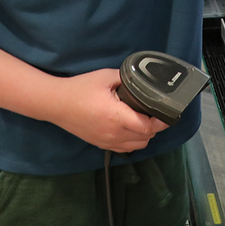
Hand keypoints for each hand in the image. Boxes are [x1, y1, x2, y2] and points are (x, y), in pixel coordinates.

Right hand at [51, 68, 167, 153]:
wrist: (56, 104)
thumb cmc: (80, 88)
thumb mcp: (105, 76)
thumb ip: (126, 78)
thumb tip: (142, 81)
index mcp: (116, 117)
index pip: (147, 127)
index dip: (161, 121)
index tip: (168, 113)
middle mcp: (113, 134)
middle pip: (145, 139)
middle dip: (154, 128)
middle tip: (155, 112)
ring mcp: (106, 142)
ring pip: (136, 146)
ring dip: (144, 136)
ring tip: (144, 120)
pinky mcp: (100, 144)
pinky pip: (124, 148)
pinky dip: (132, 141)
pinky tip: (130, 128)